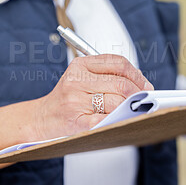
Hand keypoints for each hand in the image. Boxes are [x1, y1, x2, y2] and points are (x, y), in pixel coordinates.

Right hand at [32, 54, 153, 139]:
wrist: (41, 119)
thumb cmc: (67, 99)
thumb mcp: (82, 78)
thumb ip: (108, 76)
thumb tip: (141, 83)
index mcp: (80, 65)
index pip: (118, 63)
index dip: (137, 74)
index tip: (145, 85)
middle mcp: (76, 80)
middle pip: (120, 84)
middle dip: (138, 94)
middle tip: (144, 101)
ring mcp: (75, 101)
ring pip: (116, 102)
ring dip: (130, 109)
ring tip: (134, 111)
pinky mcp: (76, 121)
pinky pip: (106, 120)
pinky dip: (119, 121)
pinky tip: (122, 120)